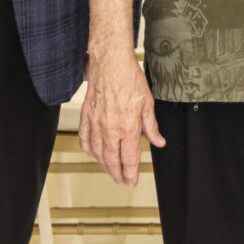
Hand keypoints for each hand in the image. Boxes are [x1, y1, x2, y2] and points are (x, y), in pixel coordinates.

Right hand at [78, 48, 164, 185]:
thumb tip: (158, 141)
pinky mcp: (86, 115)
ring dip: (104, 165)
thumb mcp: (147, 103)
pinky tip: (92, 153)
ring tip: (110, 170)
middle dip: (117, 174)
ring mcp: (96, 123)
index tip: (132, 181)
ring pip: (97, 152)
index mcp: (128, 127)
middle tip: (122, 182)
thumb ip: (151, 126)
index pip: (129, 158)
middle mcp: (110, 128)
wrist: (110, 62)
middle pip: (112, 160)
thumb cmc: (129, 78)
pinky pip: (84, 138)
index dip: (131, 173)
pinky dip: (88, 149)